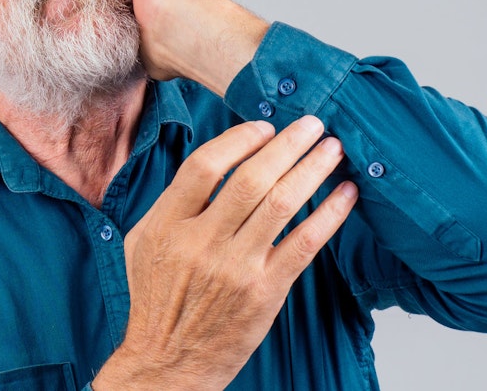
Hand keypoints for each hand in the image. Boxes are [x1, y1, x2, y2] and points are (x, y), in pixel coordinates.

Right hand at [93, 116, 356, 390]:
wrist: (167, 362)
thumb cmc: (157, 300)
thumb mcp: (143, 243)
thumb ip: (170, 203)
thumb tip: (212, 163)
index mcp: (167, 225)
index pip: (204, 166)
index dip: (238, 140)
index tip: (263, 127)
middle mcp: (201, 242)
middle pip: (250, 178)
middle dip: (287, 145)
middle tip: (311, 124)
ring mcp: (236, 268)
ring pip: (282, 204)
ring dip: (312, 170)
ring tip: (332, 149)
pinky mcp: (265, 292)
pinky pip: (305, 243)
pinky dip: (329, 214)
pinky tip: (344, 194)